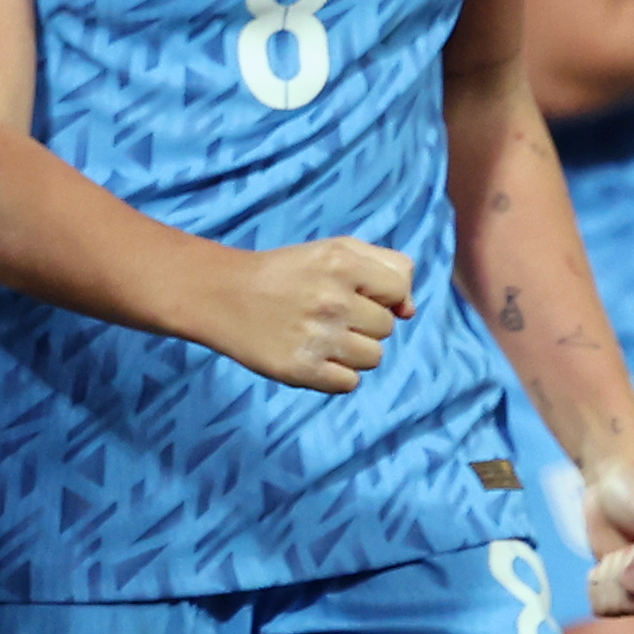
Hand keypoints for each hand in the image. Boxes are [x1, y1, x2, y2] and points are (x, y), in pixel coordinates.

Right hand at [198, 235, 412, 392]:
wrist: (223, 295)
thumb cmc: (287, 273)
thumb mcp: (335, 250)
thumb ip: (386, 266)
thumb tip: (410, 311)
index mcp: (342, 263)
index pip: (399, 291)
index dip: (382, 295)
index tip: (354, 293)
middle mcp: (333, 300)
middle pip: (386, 328)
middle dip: (363, 322)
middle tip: (326, 313)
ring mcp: (317, 337)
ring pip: (373, 358)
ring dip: (353, 351)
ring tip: (321, 336)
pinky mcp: (301, 369)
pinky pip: (350, 383)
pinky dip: (337, 375)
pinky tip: (314, 356)